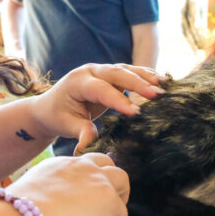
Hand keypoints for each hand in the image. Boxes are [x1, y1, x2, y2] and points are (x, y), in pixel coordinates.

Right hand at [6, 153, 128, 215]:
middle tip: (103, 205)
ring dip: (119, 198)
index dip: (86, 184)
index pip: (82, 167)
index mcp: (59, 165)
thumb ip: (51, 206)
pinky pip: (121, 213)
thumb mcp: (35, 201)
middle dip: (109, 182)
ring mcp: (96, 179)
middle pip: (107, 163)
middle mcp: (79, 166)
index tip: (79, 204)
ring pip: (122, 179)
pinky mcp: (108, 198)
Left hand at [31, 64, 165, 152]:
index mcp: (78, 82)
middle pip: (117, 73)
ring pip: (126, 69)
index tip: (135, 113)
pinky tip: (161, 82)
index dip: (118, 100)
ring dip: (146, 77)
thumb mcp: (66, 125)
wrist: (50, 106)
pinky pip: (130, 72)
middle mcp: (91, 71)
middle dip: (137, 83)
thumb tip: (88, 146)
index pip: (101, 89)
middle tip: (157, 95)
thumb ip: (81, 132)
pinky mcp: (111, 74)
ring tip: (164, 86)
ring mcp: (101, 70)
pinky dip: (145, 76)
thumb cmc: (58, 116)